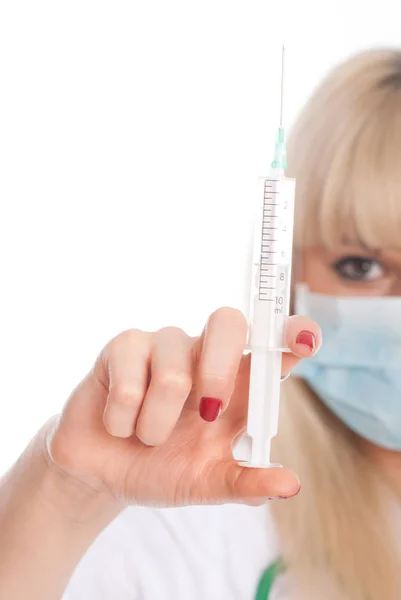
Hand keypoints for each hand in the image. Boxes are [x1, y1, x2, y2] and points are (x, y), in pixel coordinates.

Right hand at [47, 308, 320, 507]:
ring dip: (157, 423)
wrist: (103, 473)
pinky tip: (119, 422)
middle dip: (219, 372)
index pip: (273, 343)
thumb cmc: (162, 469)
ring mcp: (163, 345)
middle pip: (228, 321)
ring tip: (148, 436)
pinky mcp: (124, 346)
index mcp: (236, 383)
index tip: (305, 342)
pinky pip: (129, 378)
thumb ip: (245, 484)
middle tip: (206, 416)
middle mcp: (204, 354)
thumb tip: (290, 485)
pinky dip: (124, 418)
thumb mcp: (206, 483)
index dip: (293, 333)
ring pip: (173, 370)